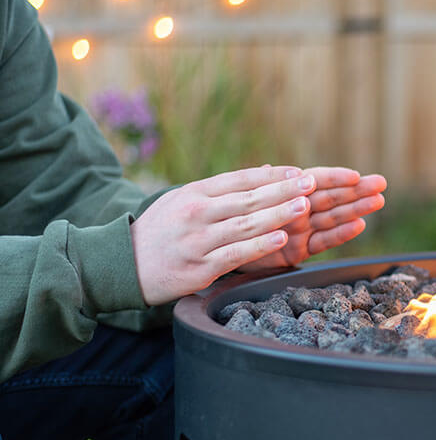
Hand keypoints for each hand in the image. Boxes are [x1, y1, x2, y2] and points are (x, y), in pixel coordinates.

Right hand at [131, 165, 319, 305]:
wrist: (120, 265)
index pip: (239, 180)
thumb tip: (265, 171)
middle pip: (248, 199)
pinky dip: (261, 245)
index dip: (272, 176)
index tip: (299, 172)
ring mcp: (198, 240)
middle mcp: (196, 213)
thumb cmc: (161, 231)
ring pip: (246, 224)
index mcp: (194, 193)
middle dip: (283, 190)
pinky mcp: (200, 267)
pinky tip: (283, 238)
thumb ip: (223, 189)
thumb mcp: (184, 200)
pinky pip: (237, 254)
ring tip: (305, 206)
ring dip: (279, 214)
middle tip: (312, 183)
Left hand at [238, 167, 386, 270]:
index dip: (335, 177)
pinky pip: (323, 241)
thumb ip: (255, 186)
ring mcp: (300, 229)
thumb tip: (267, 168)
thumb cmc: (225, 221)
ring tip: (378, 201)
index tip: (356, 174)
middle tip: (381, 184)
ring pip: (333, 216)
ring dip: (356, 208)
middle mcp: (296, 209)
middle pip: (331, 196)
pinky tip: (359, 225)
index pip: (314, 180)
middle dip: (357, 189)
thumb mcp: (237, 201)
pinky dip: (341, 234)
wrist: (212, 251)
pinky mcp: (298, 251)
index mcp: (284, 192)